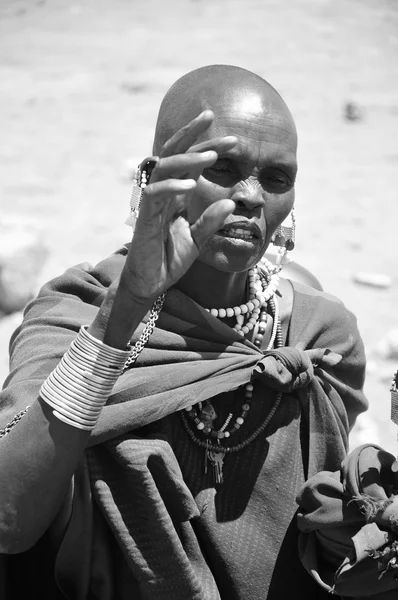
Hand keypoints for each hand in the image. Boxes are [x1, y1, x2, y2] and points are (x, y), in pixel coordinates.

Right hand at [120, 110, 236, 301]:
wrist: (150, 283)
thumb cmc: (169, 258)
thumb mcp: (197, 239)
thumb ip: (211, 222)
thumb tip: (231, 204)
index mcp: (175, 193)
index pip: (191, 161)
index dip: (209, 146)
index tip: (234, 138)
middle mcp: (162, 192)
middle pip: (173, 153)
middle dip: (192, 134)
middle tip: (212, 118)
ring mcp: (152, 204)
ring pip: (164, 168)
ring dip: (187, 159)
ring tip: (212, 156)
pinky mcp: (145, 218)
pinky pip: (155, 195)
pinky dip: (172, 187)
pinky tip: (191, 185)